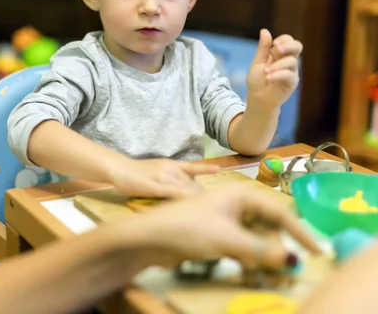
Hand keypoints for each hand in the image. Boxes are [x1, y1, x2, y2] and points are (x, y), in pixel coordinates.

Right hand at [110, 158, 219, 197]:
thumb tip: (180, 188)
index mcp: (172, 164)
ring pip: (188, 189)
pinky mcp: (158, 187)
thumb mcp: (156, 170)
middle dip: (203, 195)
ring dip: (198, 200)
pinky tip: (197, 205)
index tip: (217, 183)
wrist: (119, 168)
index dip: (207, 174)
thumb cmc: (134, 172)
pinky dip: (188, 199)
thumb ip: (169, 177)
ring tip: (206, 212)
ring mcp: (165, 177)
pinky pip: (177, 193)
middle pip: (194, 183)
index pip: (194, 168)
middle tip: (213, 207)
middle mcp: (172, 169)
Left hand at [131, 185, 321, 268]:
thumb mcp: (228, 239)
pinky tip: (250, 270)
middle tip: (291, 266)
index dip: (299, 232)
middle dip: (279, 246)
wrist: (148, 237)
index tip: (317, 251)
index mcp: (240, 194)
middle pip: (268, 225)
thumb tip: (293, 261)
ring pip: (255, 237)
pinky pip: (241, 245)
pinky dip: (248, 257)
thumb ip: (262, 250)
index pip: (279, 212)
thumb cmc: (187, 229)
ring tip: (271, 272)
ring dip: (264, 255)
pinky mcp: (215, 234)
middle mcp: (235, 203)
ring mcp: (224, 219)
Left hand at [246, 29, 301, 109]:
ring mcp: (291, 72)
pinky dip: (278, 74)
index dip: (283, 39)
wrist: (257, 99)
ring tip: (266, 72)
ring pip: (292, 61)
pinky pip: (289, 75)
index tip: (274, 44)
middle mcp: (288, 61)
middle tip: (277, 48)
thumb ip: (263, 48)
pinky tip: (269, 77)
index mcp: (279, 54)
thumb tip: (264, 30)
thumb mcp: (258, 62)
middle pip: (297, 46)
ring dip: (277, 65)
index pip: (288, 40)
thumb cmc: (257, 81)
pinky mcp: (292, 83)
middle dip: (288, 45)